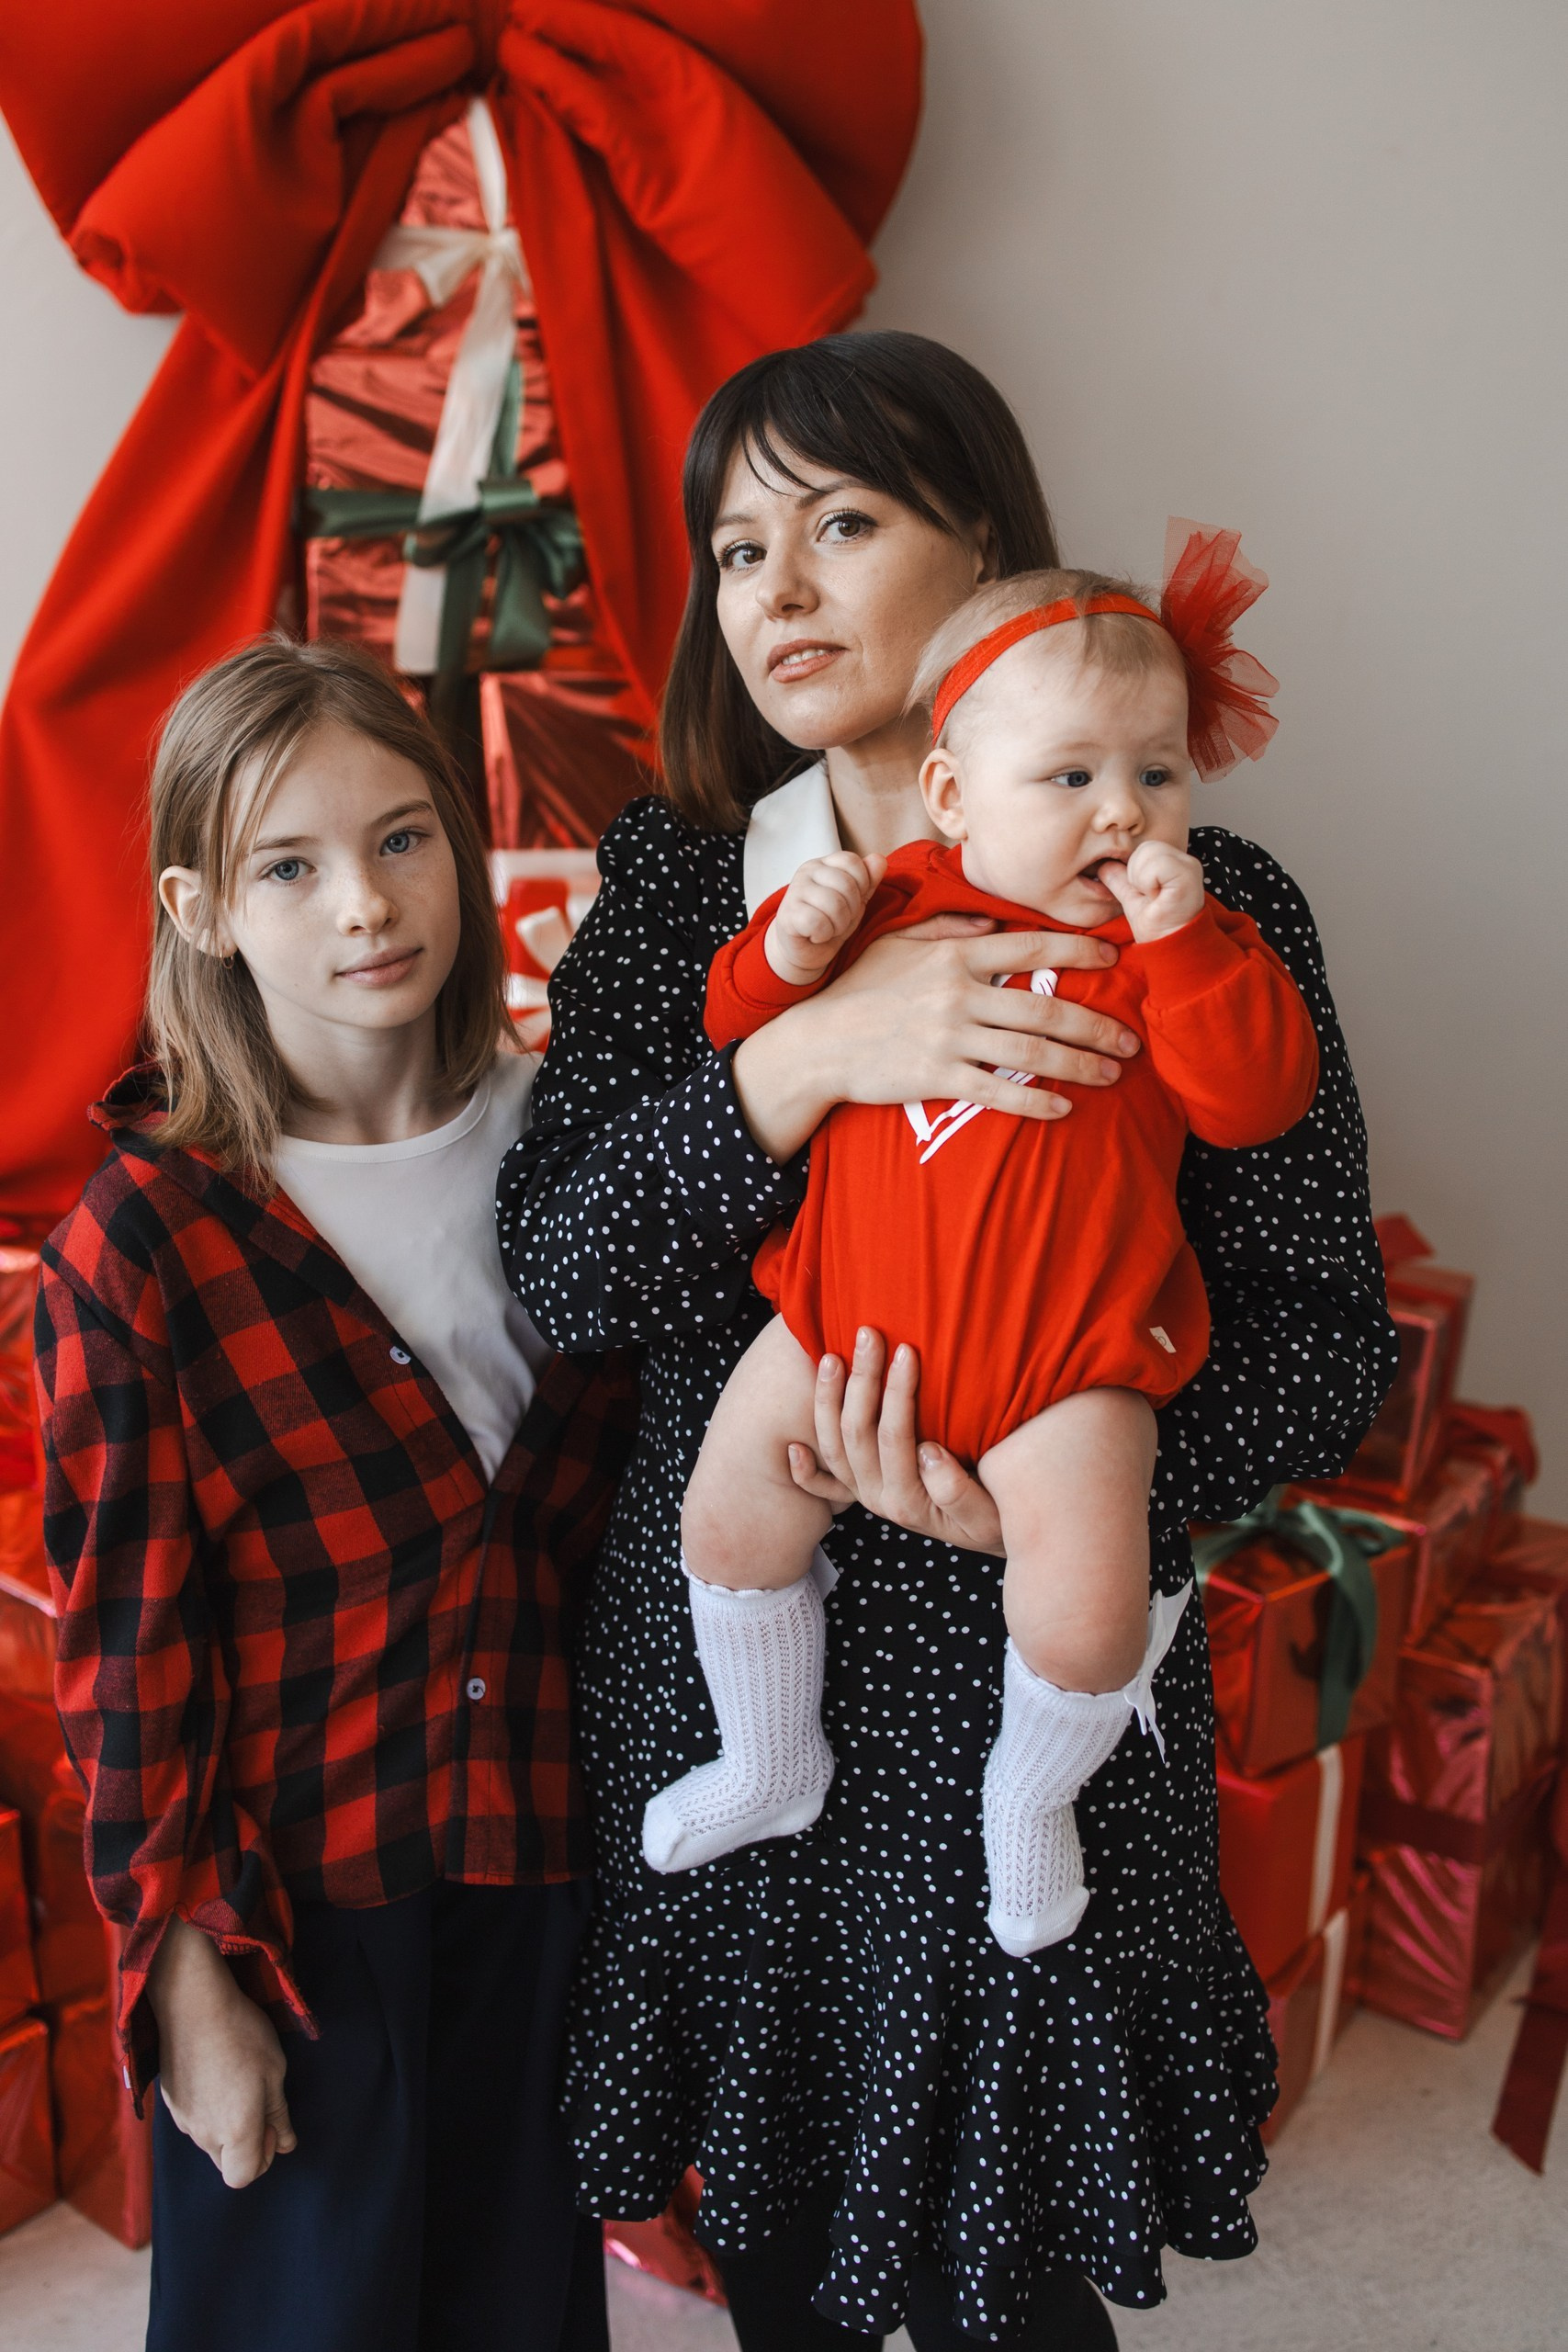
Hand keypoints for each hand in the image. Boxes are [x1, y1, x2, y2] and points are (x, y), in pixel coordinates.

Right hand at [147, 1917, 295, 2188]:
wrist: (193, 2003)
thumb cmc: (243, 2034)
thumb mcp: (275, 2072)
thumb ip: (278, 2114)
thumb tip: (287, 2144)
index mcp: (235, 2131)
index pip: (244, 2177)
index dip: (264, 2157)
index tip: (271, 2123)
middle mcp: (204, 2134)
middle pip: (226, 2164)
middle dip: (246, 2146)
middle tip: (258, 2104)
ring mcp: (183, 2120)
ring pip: (209, 2143)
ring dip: (226, 2128)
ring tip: (237, 2083)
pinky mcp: (170, 2103)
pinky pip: (194, 2122)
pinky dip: (208, 2111)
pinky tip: (216, 2076)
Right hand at [731, 922, 1139, 1162]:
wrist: (817, 1042)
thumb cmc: (858, 990)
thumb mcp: (899, 945)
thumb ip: (949, 932)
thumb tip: (994, 926)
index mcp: (955, 957)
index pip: (1030, 950)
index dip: (1077, 954)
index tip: (1112, 961)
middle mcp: (959, 995)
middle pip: (1045, 1011)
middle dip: (1097, 1027)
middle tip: (1131, 1041)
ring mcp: (950, 1038)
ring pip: (1032, 1054)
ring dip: (1080, 1066)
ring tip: (1112, 1075)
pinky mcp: (938, 1077)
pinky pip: (999, 1093)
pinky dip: (1036, 1104)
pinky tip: (1064, 1110)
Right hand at [765, 851, 885, 986]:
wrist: (804, 950)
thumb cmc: (830, 921)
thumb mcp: (855, 900)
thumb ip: (868, 880)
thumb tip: (879, 859)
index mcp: (824, 864)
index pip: (852, 861)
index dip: (861, 885)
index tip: (851, 902)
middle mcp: (807, 871)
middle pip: (847, 885)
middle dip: (851, 910)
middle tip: (838, 920)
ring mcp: (795, 891)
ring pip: (834, 904)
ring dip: (838, 925)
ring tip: (828, 928)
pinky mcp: (787, 915)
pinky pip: (818, 922)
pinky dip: (823, 934)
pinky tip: (816, 935)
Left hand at [787, 1328, 1005, 1555]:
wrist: (990, 1537)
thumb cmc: (996, 1518)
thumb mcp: (989, 1514)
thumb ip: (957, 1489)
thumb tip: (928, 1452)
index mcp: (907, 1501)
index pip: (895, 1437)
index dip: (898, 1392)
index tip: (907, 1351)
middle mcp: (877, 1498)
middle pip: (857, 1433)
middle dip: (862, 1380)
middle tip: (869, 1334)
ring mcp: (863, 1495)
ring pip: (833, 1447)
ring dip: (828, 1400)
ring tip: (830, 1356)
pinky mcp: (860, 1493)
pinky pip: (823, 1485)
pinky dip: (804, 1470)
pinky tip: (793, 1446)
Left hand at [1097, 840, 1204, 941]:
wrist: (1170, 948)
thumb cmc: (1157, 928)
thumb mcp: (1132, 899)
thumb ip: (1120, 880)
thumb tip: (1104, 865)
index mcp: (1174, 863)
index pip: (1143, 848)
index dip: (1134, 871)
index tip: (1146, 894)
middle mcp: (1185, 860)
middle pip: (1144, 847)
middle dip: (1136, 874)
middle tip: (1149, 896)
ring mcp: (1188, 865)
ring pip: (1148, 851)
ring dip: (1142, 879)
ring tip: (1153, 897)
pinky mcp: (1188, 874)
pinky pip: (1155, 864)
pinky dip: (1148, 882)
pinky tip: (1158, 897)